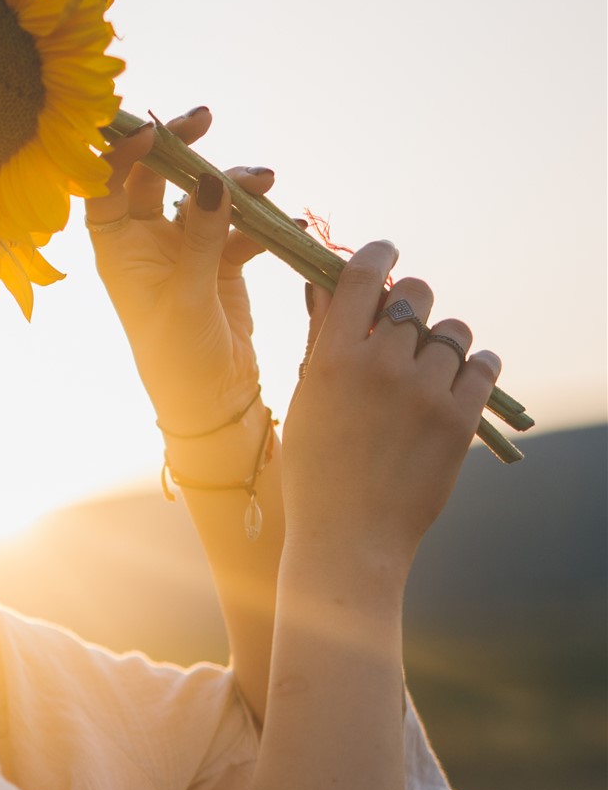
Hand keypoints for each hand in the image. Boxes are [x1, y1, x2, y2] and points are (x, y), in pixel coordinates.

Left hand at [84, 106, 282, 433]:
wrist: (213, 401)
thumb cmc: (180, 357)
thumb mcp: (187, 297)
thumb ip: (198, 239)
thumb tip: (210, 183)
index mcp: (118, 250)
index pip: (106, 188)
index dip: (121, 155)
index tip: (152, 132)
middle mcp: (145, 242)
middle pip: (154, 178)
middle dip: (179, 147)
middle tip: (203, 119)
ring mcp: (184, 249)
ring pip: (204, 197)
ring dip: (233, 184)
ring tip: (265, 181)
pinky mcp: (220, 261)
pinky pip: (241, 227)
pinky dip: (263, 221)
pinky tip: (287, 223)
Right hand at [283, 241, 501, 573]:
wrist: (349, 537)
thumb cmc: (315, 469)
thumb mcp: (306, 400)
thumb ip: (323, 338)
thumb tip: (328, 283)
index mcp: (332, 359)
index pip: (363, 275)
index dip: (378, 254)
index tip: (384, 252)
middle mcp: (380, 366)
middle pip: (417, 293)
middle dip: (412, 301)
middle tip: (404, 326)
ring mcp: (424, 392)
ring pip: (454, 330)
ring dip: (443, 341)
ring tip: (428, 368)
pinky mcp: (459, 418)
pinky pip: (484, 363)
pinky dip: (473, 366)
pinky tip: (455, 382)